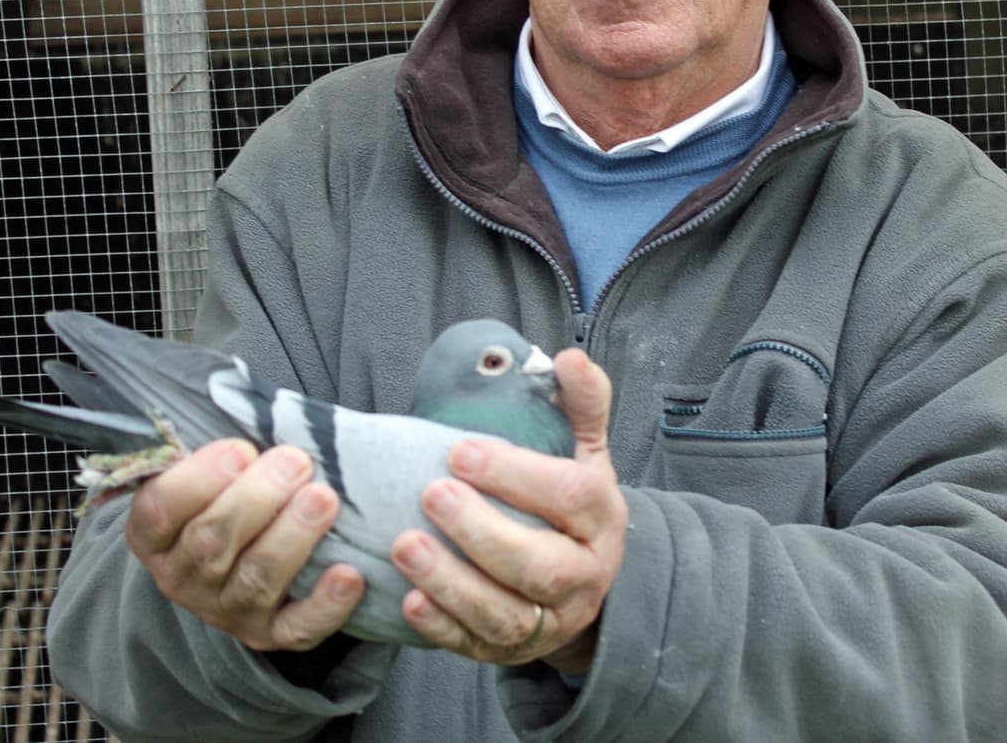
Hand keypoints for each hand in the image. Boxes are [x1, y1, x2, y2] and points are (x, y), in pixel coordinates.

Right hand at [125, 439, 365, 651]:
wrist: (246, 553)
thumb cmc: (231, 490)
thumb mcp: (209, 468)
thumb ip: (219, 446)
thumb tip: (243, 397)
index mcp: (154, 534)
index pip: (160, 511)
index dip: (198, 480)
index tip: (241, 448)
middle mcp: (182, 578)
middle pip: (212, 543)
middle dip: (257, 499)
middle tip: (296, 462)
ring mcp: (226, 611)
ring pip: (255, 580)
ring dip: (292, 537)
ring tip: (324, 498)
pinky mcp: (271, 633)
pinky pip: (297, 629)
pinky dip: (325, 605)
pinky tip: (349, 575)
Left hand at [391, 347, 625, 670]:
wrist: (585, 580)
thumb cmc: (573, 503)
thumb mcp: (586, 451)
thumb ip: (582, 402)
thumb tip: (569, 356)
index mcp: (602, 517)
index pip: (569, 495)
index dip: (515, 474)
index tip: (460, 452)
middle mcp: (585, 574)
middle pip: (538, 564)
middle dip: (480, 532)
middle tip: (430, 495)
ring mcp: (552, 619)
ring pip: (506, 613)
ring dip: (451, 582)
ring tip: (404, 546)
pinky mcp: (515, 651)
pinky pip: (479, 647)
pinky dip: (443, 627)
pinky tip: (409, 600)